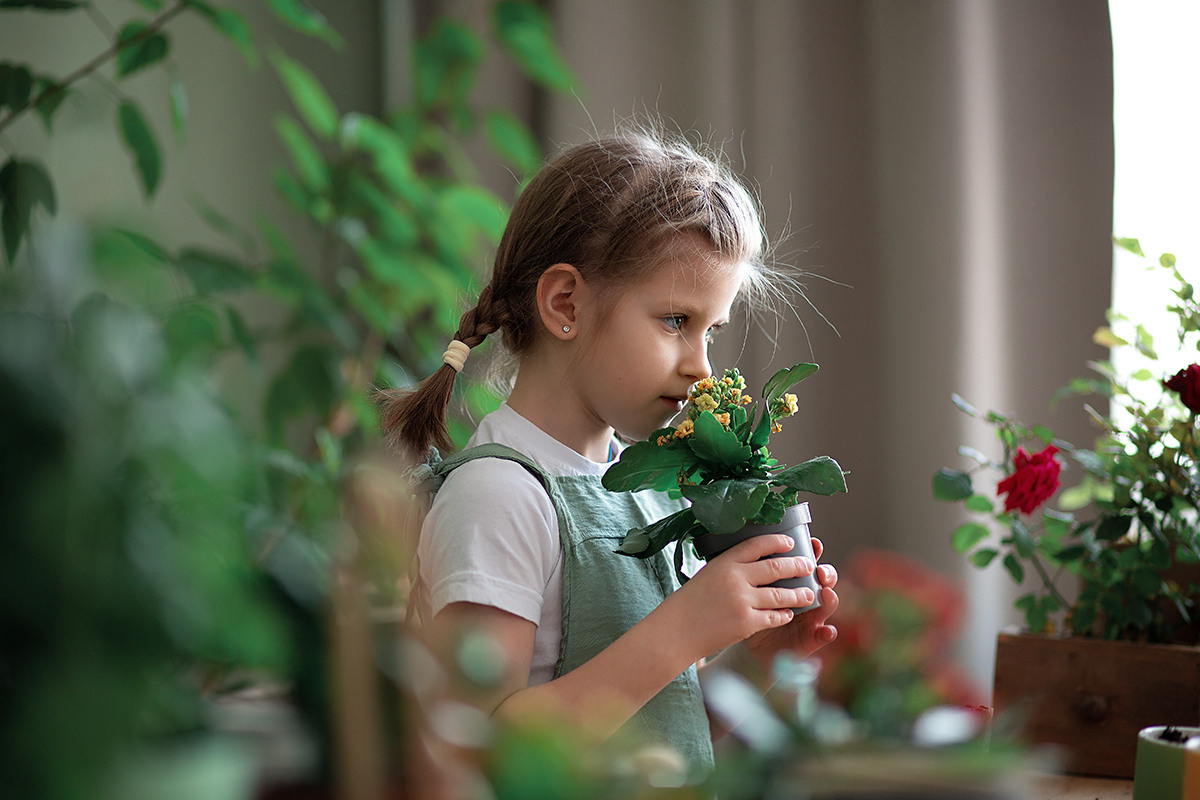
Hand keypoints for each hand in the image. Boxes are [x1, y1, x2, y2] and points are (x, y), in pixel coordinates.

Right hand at [663, 533, 817, 662]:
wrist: (675, 631)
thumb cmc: (687, 604)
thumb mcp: (706, 575)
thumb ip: (728, 568)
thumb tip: (752, 563)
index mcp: (724, 563)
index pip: (757, 545)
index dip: (777, 542)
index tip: (790, 543)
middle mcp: (735, 578)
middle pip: (775, 568)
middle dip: (797, 566)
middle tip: (808, 566)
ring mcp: (742, 601)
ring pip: (780, 594)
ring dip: (798, 594)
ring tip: (808, 593)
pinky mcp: (746, 623)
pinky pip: (774, 617)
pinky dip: (784, 614)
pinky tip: (789, 613)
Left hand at [739, 536, 838, 673]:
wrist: (752, 648)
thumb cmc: (753, 613)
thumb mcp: (755, 591)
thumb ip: (759, 573)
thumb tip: (752, 548)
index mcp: (795, 582)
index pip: (808, 562)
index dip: (814, 552)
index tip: (813, 544)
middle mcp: (808, 597)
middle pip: (824, 580)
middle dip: (827, 573)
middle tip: (819, 571)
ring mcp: (813, 617)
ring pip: (829, 604)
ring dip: (830, 598)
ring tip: (826, 594)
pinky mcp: (812, 638)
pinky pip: (824, 635)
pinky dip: (827, 633)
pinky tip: (827, 630)